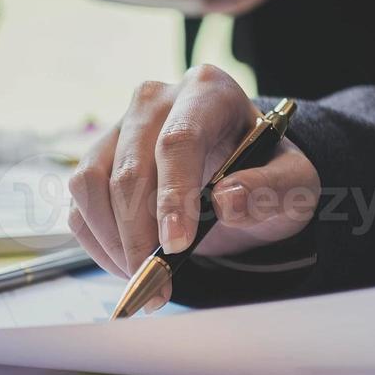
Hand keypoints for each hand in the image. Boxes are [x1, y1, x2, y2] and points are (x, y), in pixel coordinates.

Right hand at [70, 65, 317, 310]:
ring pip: (91, 184)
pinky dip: (98, 243)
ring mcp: (118, 129)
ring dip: (112, 240)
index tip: (176, 246)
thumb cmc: (266, 175)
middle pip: (129, 168)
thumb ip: (273, 190)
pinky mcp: (95, 160)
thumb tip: (227, 201)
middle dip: (139, 235)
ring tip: (145, 277)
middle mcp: (153, 101)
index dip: (173, 196)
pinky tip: (129, 264)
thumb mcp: (295, 184)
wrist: (241, 178)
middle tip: (158, 281)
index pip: (179, 141)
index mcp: (207, 92)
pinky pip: (79, 204)